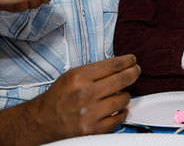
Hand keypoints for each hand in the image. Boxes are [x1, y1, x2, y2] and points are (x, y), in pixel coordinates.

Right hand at [13, 55, 140, 144]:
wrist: (41, 121)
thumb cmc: (58, 97)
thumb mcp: (72, 76)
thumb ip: (95, 71)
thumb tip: (121, 66)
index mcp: (79, 77)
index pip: (113, 65)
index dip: (128, 61)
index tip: (132, 60)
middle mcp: (85, 94)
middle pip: (122, 79)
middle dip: (133, 73)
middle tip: (135, 71)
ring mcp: (90, 113)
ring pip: (123, 99)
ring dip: (124, 95)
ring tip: (119, 93)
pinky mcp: (93, 129)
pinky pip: (119, 118)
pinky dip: (121, 112)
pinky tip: (118, 108)